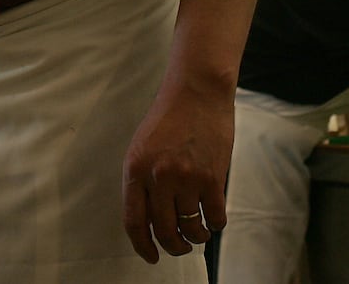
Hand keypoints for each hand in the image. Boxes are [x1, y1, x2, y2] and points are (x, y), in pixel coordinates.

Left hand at [121, 79, 232, 263]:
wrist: (197, 92)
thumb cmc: (168, 118)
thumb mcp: (142, 146)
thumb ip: (142, 180)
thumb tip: (149, 218)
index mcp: (135, 169)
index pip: (134, 220)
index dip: (142, 245)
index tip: (151, 257)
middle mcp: (158, 177)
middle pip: (164, 230)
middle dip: (172, 247)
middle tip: (179, 248)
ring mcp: (187, 178)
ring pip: (191, 228)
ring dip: (195, 238)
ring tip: (197, 234)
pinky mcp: (213, 178)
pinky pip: (215, 218)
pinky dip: (214, 225)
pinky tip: (213, 220)